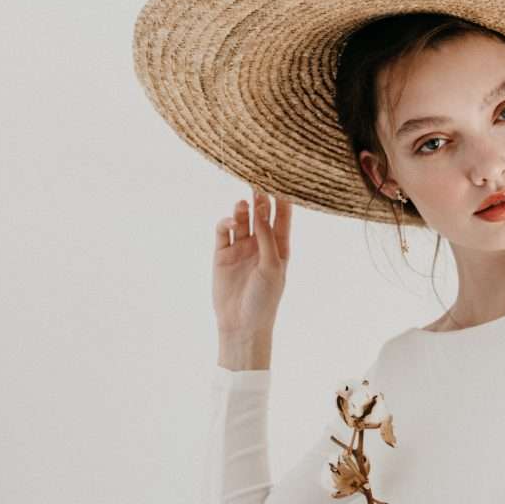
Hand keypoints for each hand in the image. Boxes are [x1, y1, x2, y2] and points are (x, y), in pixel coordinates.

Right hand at [212, 188, 291, 339]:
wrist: (241, 323)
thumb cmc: (264, 298)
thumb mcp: (271, 267)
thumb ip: (267, 238)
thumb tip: (261, 209)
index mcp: (279, 247)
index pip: (282, 217)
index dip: (282, 199)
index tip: (281, 180)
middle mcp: (260, 243)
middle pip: (261, 213)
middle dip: (261, 197)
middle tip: (259, 180)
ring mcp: (240, 247)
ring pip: (242, 218)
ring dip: (243, 208)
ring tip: (245, 202)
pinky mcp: (222, 253)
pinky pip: (223, 230)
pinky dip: (226, 222)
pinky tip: (231, 221)